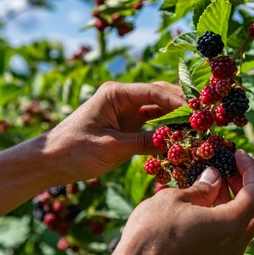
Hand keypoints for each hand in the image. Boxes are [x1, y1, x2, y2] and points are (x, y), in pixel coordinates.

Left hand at [43, 81, 185, 182]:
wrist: (49, 162)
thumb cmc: (74, 150)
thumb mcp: (111, 147)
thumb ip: (144, 142)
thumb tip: (176, 142)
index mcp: (116, 94)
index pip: (155, 92)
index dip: (179, 102)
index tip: (197, 114)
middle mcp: (123, 99)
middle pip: (160, 98)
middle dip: (182, 108)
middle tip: (203, 120)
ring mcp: (125, 113)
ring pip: (159, 112)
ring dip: (176, 121)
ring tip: (196, 131)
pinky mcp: (126, 128)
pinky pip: (152, 127)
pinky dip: (165, 133)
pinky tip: (180, 141)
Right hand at [58, 150, 253, 254]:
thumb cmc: (152, 233)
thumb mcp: (175, 199)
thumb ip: (201, 187)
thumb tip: (214, 176)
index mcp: (232, 226)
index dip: (251, 168)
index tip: (237, 153)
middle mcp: (235, 245)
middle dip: (244, 185)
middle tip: (228, 166)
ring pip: (242, 224)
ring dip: (233, 200)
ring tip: (212, 180)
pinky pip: (228, 236)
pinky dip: (223, 216)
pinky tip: (204, 202)